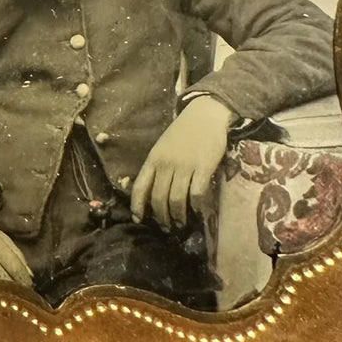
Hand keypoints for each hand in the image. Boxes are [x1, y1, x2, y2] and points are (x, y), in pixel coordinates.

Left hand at [130, 95, 233, 230]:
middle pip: (158, 197)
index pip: (140, 186)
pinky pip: (196, 193)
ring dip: (178, 215)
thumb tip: (151, 192)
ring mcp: (184, 166)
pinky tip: (198, 210)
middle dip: (161, 216)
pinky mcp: (203, 168)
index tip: (138, 219)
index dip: (137, 205)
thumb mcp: (162, 147)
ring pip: (176, 199)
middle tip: (166, 226)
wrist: (204, 115)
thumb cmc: (182, 132)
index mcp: (153, 159)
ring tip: (180, 223)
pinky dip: (196, 205)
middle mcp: (166, 164)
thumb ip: (156, 167)